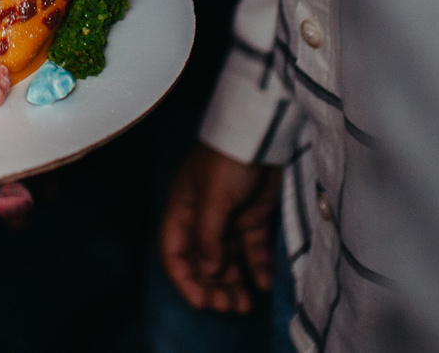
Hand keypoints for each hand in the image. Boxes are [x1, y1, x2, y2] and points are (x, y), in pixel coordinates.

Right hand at [159, 143, 280, 313]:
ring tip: (245, 306)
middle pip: (202, 261)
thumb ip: (209, 236)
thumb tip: (207, 272)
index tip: (201, 302)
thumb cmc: (228, 160)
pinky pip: (252, 249)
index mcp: (182, 211)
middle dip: (212, 286)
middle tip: (229, 306)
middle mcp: (202, 219)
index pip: (175, 253)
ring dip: (234, 283)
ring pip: (227, 260)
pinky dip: (257, 267)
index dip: (184, 279)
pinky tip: (263, 285)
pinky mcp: (253, 216)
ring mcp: (229, 218)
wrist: (262, 133)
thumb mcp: (214, 198)